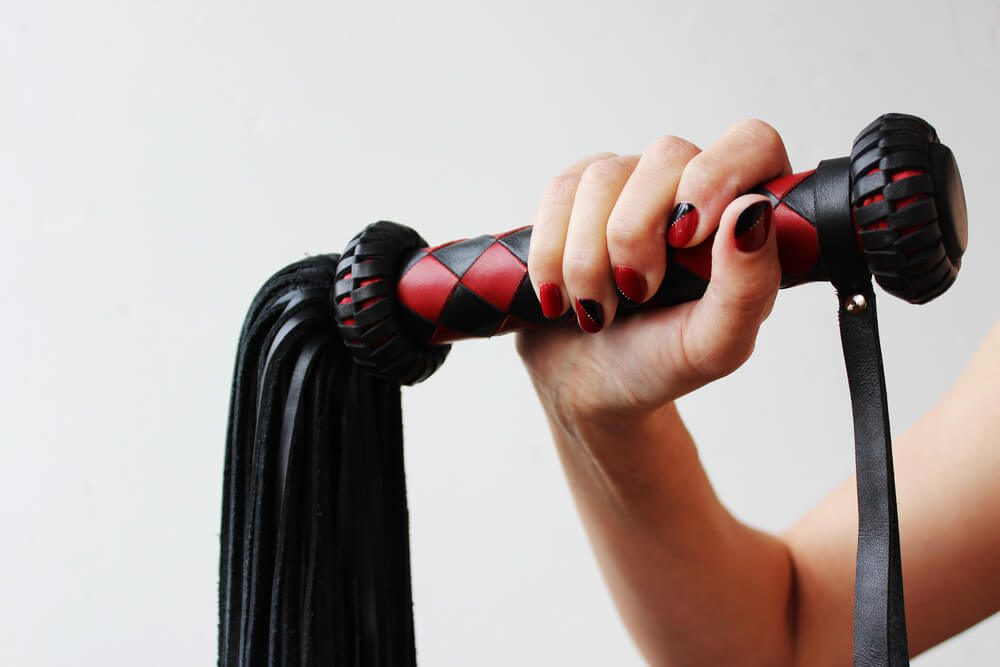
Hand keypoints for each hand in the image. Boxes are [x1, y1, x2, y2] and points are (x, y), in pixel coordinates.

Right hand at [516, 119, 789, 432]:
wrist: (586, 386)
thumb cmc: (658, 364)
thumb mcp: (714, 346)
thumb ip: (748, 287)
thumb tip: (751, 211)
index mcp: (742, 217)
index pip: (752, 144)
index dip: (718, 174)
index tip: (685, 237)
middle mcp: (688, 188)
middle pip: (666, 156)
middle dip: (636, 234)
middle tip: (636, 294)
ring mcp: (628, 185)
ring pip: (602, 176)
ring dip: (588, 257)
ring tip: (596, 310)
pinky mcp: (573, 196)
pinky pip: (558, 193)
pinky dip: (551, 254)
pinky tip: (559, 297)